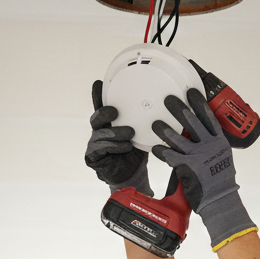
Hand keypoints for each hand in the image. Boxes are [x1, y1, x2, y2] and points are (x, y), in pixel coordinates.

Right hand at [84, 81, 151, 195]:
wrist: (133, 175)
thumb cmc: (138, 151)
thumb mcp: (143, 133)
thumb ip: (146, 120)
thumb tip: (167, 104)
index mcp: (108, 122)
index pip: (101, 106)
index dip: (98, 94)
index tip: (99, 83)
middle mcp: (98, 131)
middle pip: (96, 117)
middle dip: (104, 112)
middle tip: (115, 111)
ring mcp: (94, 144)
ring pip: (99, 134)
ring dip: (115, 132)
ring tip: (131, 133)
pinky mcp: (92, 158)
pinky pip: (100, 149)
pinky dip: (114, 146)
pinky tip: (126, 146)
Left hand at [151, 88, 256, 250]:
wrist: (220, 199)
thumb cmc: (219, 181)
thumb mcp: (221, 158)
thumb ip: (210, 145)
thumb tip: (198, 134)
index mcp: (219, 142)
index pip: (208, 118)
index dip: (199, 104)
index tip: (191, 92)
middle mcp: (210, 146)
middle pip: (192, 122)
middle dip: (179, 109)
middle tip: (168, 100)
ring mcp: (199, 156)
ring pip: (178, 138)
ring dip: (165, 130)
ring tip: (155, 123)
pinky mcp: (189, 168)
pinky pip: (171, 157)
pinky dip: (162, 152)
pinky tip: (154, 148)